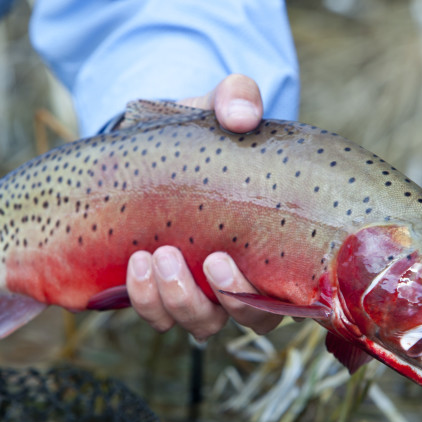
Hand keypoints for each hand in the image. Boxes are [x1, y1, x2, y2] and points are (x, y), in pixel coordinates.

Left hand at [125, 74, 282, 339]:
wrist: (154, 146)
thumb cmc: (203, 134)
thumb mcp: (220, 108)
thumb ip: (237, 99)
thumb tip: (241, 115)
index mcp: (273, 245)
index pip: (287, 293)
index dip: (264, 295)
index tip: (225, 260)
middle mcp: (243, 278)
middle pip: (248, 318)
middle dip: (223, 299)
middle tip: (198, 260)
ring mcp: (203, 290)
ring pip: (200, 322)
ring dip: (175, 300)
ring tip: (151, 258)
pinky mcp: (164, 291)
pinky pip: (158, 315)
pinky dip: (145, 298)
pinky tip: (135, 266)